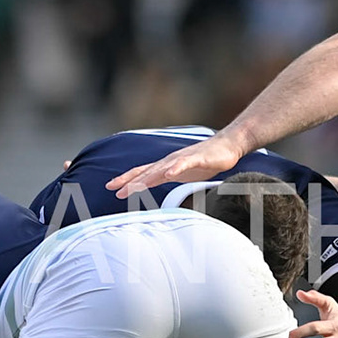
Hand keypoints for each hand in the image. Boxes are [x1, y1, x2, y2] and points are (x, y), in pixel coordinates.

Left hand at [106, 132, 244, 197]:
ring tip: (134, 186)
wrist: (226, 146)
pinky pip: (184, 164)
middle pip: (146, 172)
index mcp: (165, 166)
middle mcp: (169, 161)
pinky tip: (168, 174)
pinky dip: (175, 169)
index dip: (126, 179)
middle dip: (129, 181)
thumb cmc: (204, 161)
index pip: (141, 173)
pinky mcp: (197, 158)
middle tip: (114, 189)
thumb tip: (158, 191)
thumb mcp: (182, 174)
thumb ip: (169, 180)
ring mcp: (182, 159)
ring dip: (147, 178)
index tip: (111, 187)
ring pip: (161, 169)